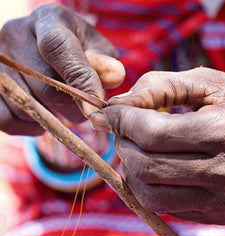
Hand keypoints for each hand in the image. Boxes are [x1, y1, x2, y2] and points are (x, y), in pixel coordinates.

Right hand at [0, 4, 124, 135]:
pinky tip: (43, 118)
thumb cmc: (77, 50)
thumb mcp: (95, 49)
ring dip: (53, 117)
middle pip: (45, 86)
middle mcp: (16, 35)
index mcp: (49, 21)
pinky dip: (30, 126)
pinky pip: (6, 118)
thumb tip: (116, 76)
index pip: (58, 47)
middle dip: (72, 108)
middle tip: (84, 110)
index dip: (79, 79)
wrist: (44, 50)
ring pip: (27, 105)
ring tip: (63, 108)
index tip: (95, 106)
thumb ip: (105, 62)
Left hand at [90, 67, 224, 223]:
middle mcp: (223, 173)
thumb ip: (159, 86)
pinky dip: (146, 184)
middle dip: (122, 144)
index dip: (121, 121)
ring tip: (134, 147)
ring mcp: (219, 200)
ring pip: (149, 194)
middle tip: (122, 129)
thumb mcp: (206, 83)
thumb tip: (117, 104)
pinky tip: (153, 164)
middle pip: (146, 167)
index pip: (153, 134)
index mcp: (223, 132)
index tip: (104, 113)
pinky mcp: (215, 213)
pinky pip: (164, 206)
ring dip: (129, 169)